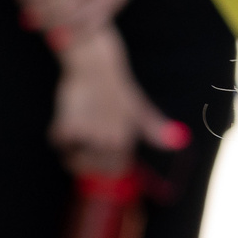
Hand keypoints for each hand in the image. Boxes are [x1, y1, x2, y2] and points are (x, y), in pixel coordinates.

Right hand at [47, 29, 188, 174]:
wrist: (96, 66)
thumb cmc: (117, 88)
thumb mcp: (139, 108)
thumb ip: (154, 127)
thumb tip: (180, 141)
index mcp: (125, 142)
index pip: (112, 171)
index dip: (100, 166)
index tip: (95, 155)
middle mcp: (109, 142)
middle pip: (88, 168)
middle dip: (80, 160)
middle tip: (80, 137)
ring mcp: (90, 135)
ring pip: (71, 157)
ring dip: (69, 146)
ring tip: (75, 125)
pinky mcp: (70, 126)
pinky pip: (58, 141)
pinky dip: (58, 132)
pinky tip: (66, 116)